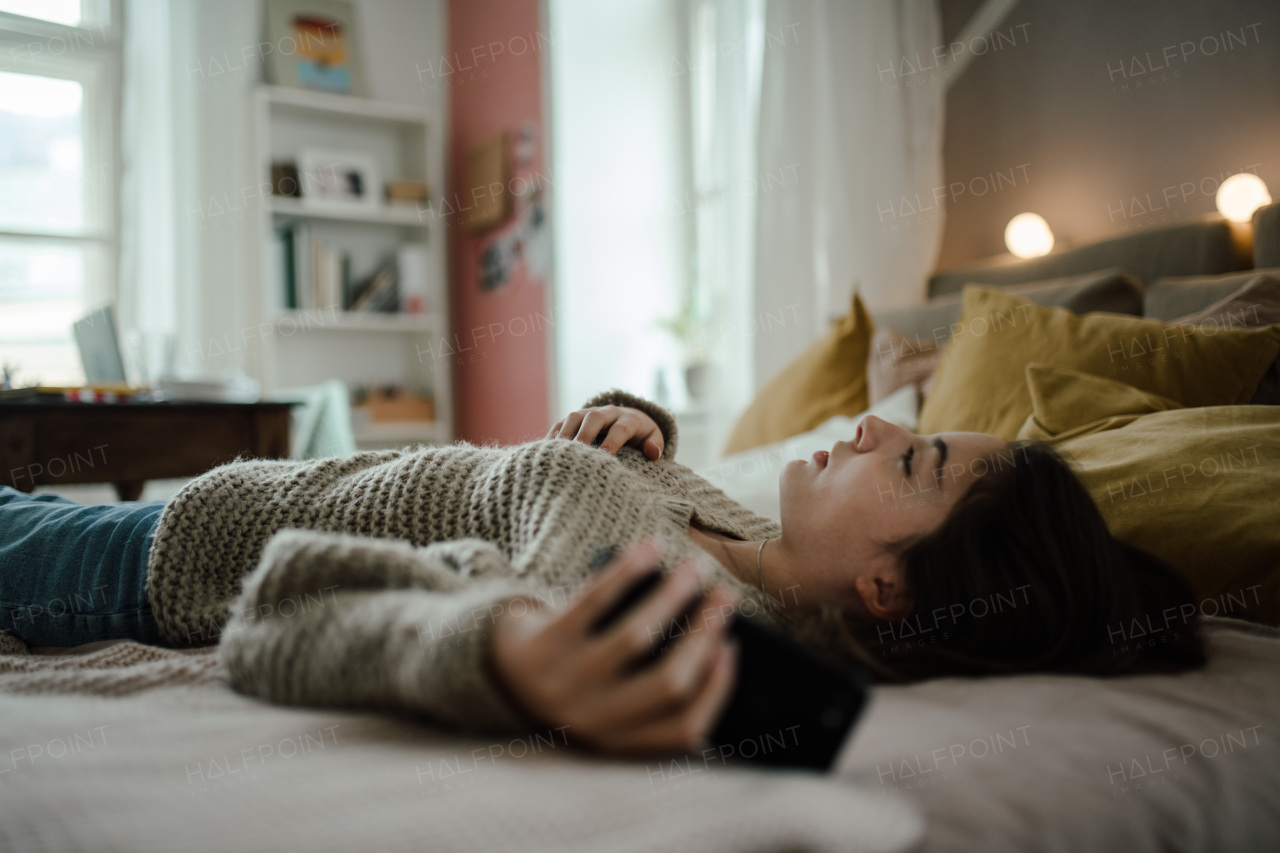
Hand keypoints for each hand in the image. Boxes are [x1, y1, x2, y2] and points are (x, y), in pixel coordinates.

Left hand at [488, 541, 739, 757]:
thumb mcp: (608, 698)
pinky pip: (593, 602)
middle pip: (669, 682)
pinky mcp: (541, 645)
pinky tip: (650, 549)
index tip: (731, 647)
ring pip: (636, 638)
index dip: (717, 688)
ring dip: (673, 597)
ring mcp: (562, 685)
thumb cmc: (572, 675)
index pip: (685, 729)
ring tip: (693, 569)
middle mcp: (591, 720)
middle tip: (724, 597)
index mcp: (617, 741)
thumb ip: (652, 686)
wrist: (494, 666)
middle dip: (704, 634)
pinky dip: (628, 571)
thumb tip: (716, 639)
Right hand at [548, 405, 664, 459]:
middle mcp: (607, 413)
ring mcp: (589, 413)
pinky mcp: (575, 418)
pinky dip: (554, 435)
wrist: (628, 419)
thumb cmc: (641, 436)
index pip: (621, 428)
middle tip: (578, 452)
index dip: (613, 442)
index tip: (606, 457)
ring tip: (558, 452)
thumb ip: (655, 444)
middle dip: (586, 434)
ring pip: (575, 417)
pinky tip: (546, 451)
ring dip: (566, 433)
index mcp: (628, 419)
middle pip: (594, 417)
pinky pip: (562, 423)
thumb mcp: (653, 438)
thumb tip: (652, 452)